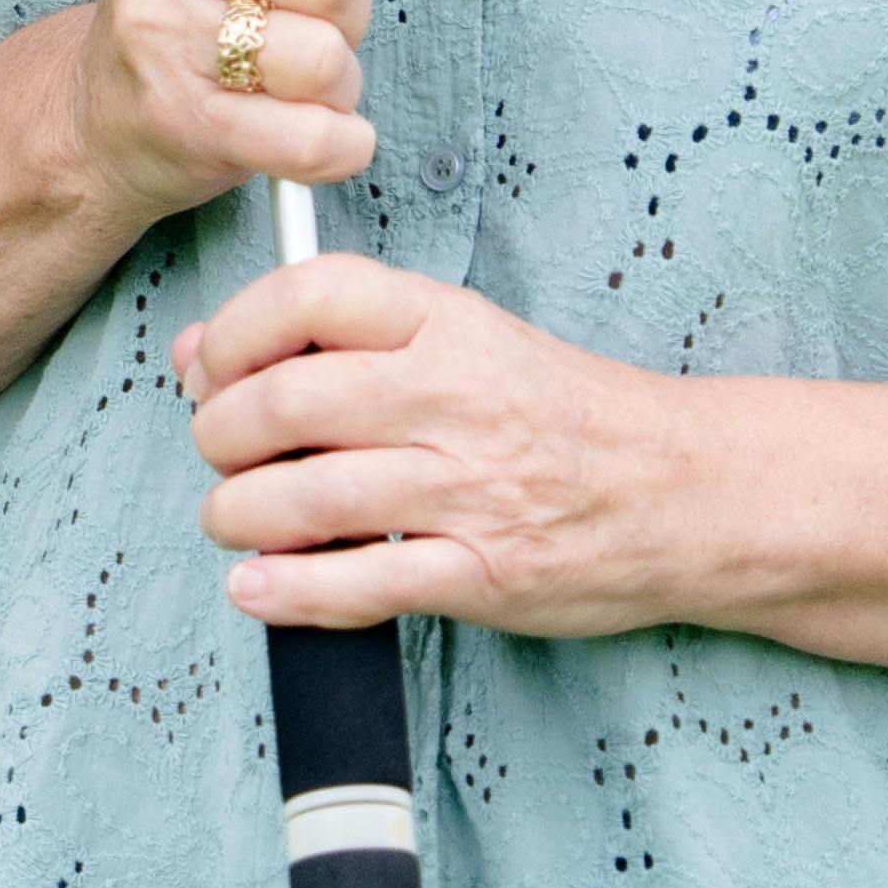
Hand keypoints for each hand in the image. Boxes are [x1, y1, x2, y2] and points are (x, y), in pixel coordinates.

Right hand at [44, 0, 380, 230]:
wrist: (106, 110)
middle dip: (340, 12)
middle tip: (285, 19)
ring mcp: (160, 30)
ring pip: (329, 59)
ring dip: (333, 83)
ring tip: (280, 75)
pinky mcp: (181, 119)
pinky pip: (314, 138)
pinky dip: (337, 146)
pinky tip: (305, 131)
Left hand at [177, 250, 694, 637]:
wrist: (689, 490)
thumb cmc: (567, 416)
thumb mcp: (470, 341)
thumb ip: (346, 342)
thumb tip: (199, 351)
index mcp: (450, 324)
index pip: (309, 294)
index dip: (232, 332)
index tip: (208, 368)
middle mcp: (456, 396)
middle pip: (286, 402)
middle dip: (219, 436)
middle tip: (218, 454)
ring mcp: (471, 489)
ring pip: (308, 498)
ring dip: (237, 517)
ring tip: (232, 522)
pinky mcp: (484, 573)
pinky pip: (360, 585)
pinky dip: (289, 592)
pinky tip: (257, 588)